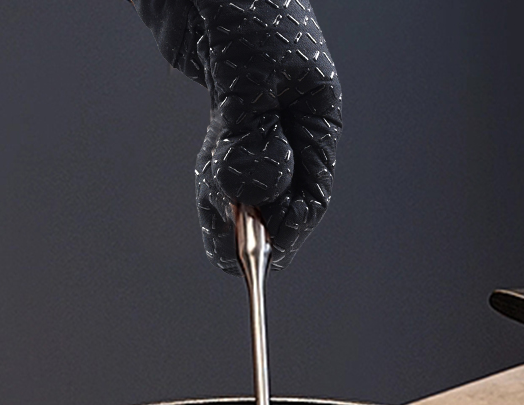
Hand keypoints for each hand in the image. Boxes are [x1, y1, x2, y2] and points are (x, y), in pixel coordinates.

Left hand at [134, 0, 342, 273]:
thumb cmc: (242, 1)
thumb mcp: (249, 75)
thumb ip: (250, 139)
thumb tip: (252, 197)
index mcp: (315, 107)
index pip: (312, 186)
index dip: (288, 227)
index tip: (263, 260)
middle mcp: (291, 111)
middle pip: (281, 186)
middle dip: (256, 224)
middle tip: (230, 259)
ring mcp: (257, 105)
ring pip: (251, 173)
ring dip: (232, 206)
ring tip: (216, 239)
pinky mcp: (226, 96)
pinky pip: (227, 151)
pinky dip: (216, 177)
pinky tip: (208, 197)